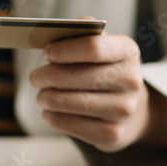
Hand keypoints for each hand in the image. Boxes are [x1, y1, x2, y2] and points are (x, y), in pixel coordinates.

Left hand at [30, 27, 151, 151]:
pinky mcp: (112, 134)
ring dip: (45, 97)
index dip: (63, 50)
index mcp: (128, 52)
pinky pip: (68, 124)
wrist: (130, 110)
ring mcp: (123, 110)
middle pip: (72, 76)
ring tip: (42, 95)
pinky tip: (51, 112)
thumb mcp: (103, 48)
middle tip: (34, 77)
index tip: (46, 52)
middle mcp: (131, 81)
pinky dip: (52, 116)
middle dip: (45, 76)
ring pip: (66, 102)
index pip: (92, 47)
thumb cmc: (105, 71)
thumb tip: (58, 31)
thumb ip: (83, 35)